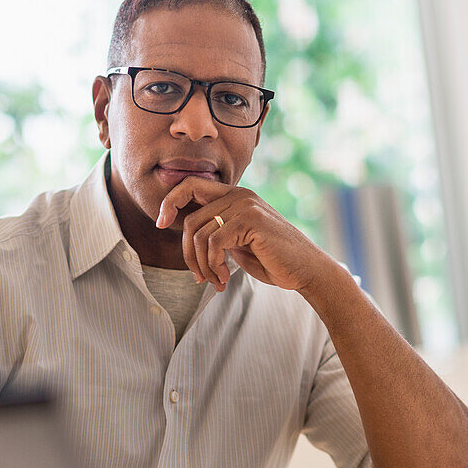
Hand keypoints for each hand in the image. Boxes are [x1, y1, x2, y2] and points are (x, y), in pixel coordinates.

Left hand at [156, 176, 331, 292]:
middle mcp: (239, 194)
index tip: (161, 224)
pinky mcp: (251, 220)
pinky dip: (213, 266)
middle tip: (198, 276)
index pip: (190, 185)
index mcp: (235, 196)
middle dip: (188, 254)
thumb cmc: (273, 260)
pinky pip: (214, 243)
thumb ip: (217, 233)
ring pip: (199, 234)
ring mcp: (246, 205)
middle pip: (190, 219)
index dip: (170, 202)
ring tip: (214, 281)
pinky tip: (223, 279)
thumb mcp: (238, 243)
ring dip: (202, 265)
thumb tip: (187, 237)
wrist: (306, 270)